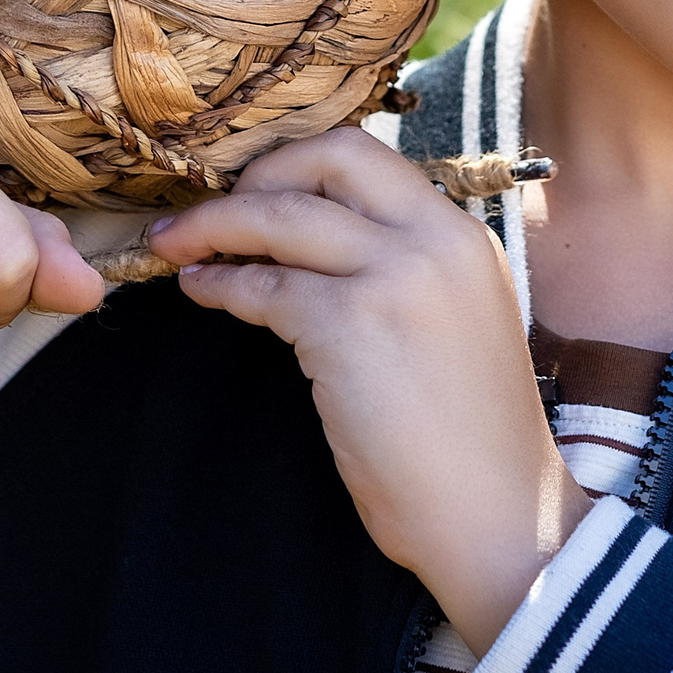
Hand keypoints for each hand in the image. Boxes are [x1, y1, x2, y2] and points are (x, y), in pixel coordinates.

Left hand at [150, 132, 587, 654]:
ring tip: (173, 246)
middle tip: (210, 210)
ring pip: (281, 215)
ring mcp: (395, 276)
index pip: (368, 155)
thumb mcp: (456, 323)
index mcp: (461, 236)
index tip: (256, 191)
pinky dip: (222, 284)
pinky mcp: (352, 326)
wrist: (499, 516)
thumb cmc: (470, 442)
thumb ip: (405, 273)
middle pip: (328, 158)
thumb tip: (311, 247)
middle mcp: (435, 239)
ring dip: (214, 225)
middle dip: (255, 174)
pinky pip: (265, 286)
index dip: (297, 164)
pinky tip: (202, 293)